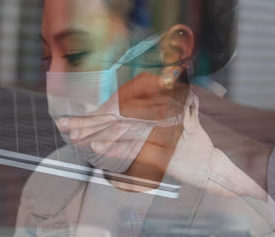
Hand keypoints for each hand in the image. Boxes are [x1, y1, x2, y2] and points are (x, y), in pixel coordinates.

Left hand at [56, 73, 266, 198]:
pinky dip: (118, 146)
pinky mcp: (164, 143)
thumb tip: (125, 123)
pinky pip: (137, 144)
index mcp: (151, 111)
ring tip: (76, 137)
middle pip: (113, 117)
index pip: (115, 112)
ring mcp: (159, 128)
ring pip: (122, 128)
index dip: (92, 118)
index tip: (72, 124)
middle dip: (86, 122)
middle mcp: (153, 115)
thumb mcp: (166, 130)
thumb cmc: (188, 148)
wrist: (211, 164)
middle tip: (63, 126)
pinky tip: (101, 149)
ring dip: (98, 132)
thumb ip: (144, 125)